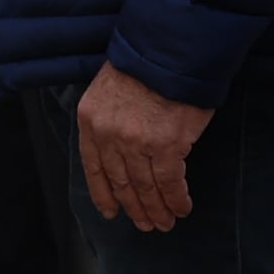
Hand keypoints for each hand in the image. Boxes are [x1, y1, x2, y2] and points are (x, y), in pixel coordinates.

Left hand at [70, 67, 208, 231]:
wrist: (170, 49)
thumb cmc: (145, 64)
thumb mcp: (109, 90)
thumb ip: (109, 120)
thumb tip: (121, 150)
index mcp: (90, 121)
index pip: (94, 168)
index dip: (103, 194)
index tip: (111, 212)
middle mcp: (109, 136)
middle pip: (121, 182)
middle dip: (135, 208)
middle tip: (146, 224)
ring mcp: (137, 143)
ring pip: (145, 188)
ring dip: (157, 210)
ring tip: (165, 223)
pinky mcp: (166, 146)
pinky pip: (170, 183)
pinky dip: (176, 200)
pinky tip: (182, 208)